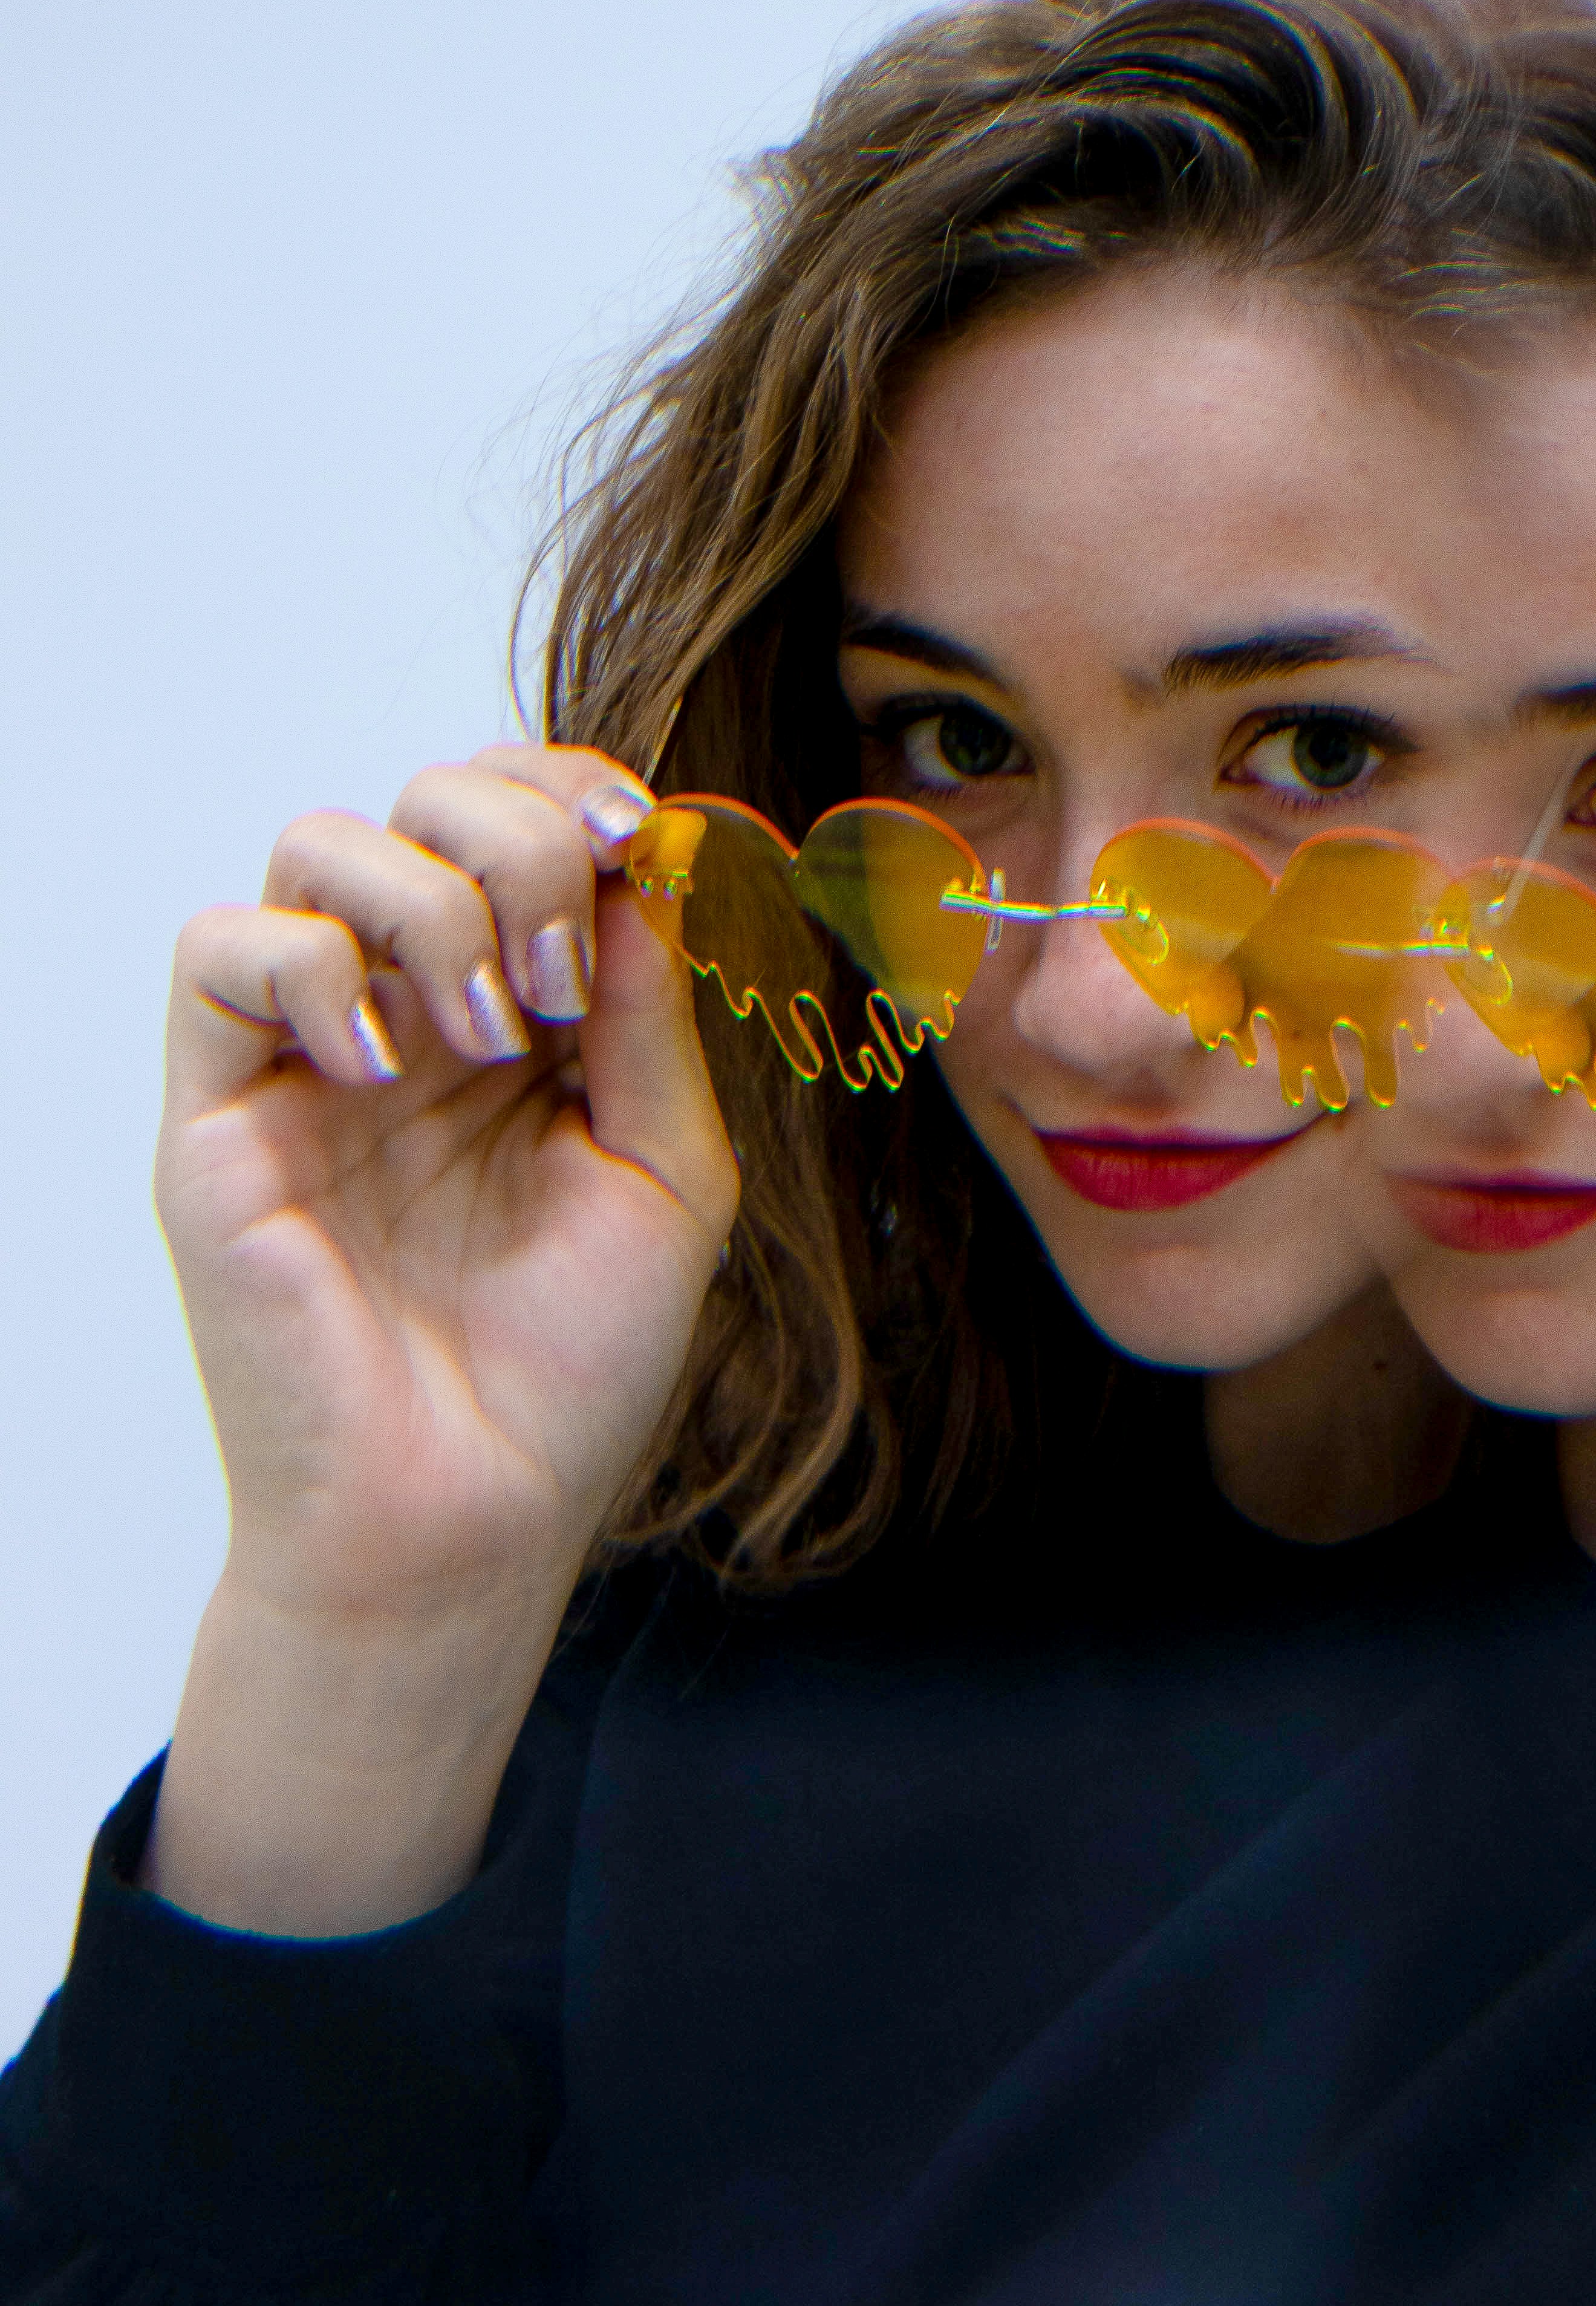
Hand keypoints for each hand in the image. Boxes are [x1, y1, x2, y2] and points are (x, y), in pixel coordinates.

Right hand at [148, 744, 740, 1930]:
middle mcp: (411, 1014)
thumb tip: (648, 866)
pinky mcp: (219, 1112)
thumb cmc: (567, 1369)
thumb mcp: (665, 1176)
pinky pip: (222, 951)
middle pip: (423, 799)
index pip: (516, 821)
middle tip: (564, 975)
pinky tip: (387, 1071)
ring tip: (492, 1035)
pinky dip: (317, 972)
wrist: (470, 1515)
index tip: (638, 833)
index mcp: (518, 1015)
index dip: (571, 790)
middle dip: (513, 840)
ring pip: (317, 845)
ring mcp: (308, 1056)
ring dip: (429, 902)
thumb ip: (654, 1018)